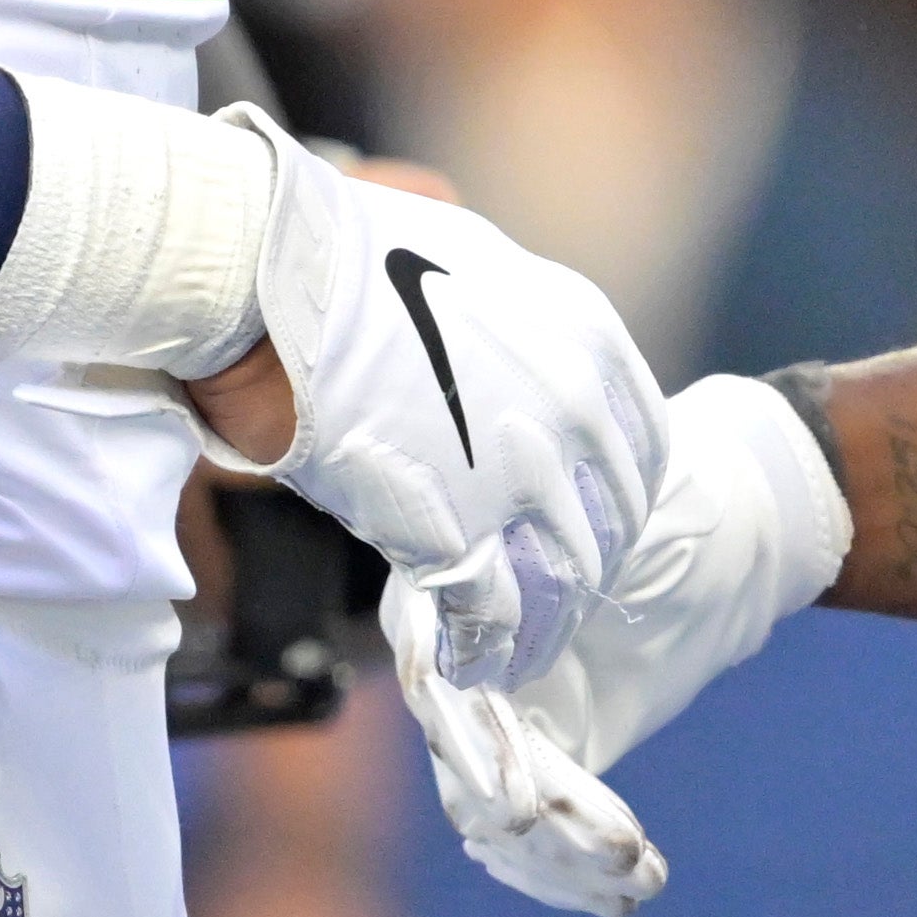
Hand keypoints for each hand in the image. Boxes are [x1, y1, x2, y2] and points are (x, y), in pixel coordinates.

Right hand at [193, 111, 663, 690]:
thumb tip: (518, 362)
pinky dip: (489, 647)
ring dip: (544, 625)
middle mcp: (576, 410)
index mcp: (590, 340)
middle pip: (610, 525)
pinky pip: (497, 613)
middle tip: (552, 596)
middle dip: (584, 569)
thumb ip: (522, 330)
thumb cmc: (356, 260)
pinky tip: (473, 657)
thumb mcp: (482, 267)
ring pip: (564, 580)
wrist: (272, 282)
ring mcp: (522, 474)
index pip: (643, 452)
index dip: (615, 502)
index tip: (589, 524)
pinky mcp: (457, 529)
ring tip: (517, 649)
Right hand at [389, 367, 842, 916]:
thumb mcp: (630, 524)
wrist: (735, 533)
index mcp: (461, 576)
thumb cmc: (680, 509)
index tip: (518, 803)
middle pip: (467, 760)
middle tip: (619, 849)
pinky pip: (527, 830)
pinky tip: (617, 894)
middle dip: (539, 818)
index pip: (437, 673)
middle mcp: (459, 647)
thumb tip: (497, 614)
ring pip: (493, 812)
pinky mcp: (540, 749)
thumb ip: (558, 562)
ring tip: (638, 878)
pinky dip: (564, 871)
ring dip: (560, 859)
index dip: (471, 743)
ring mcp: (496, 707)